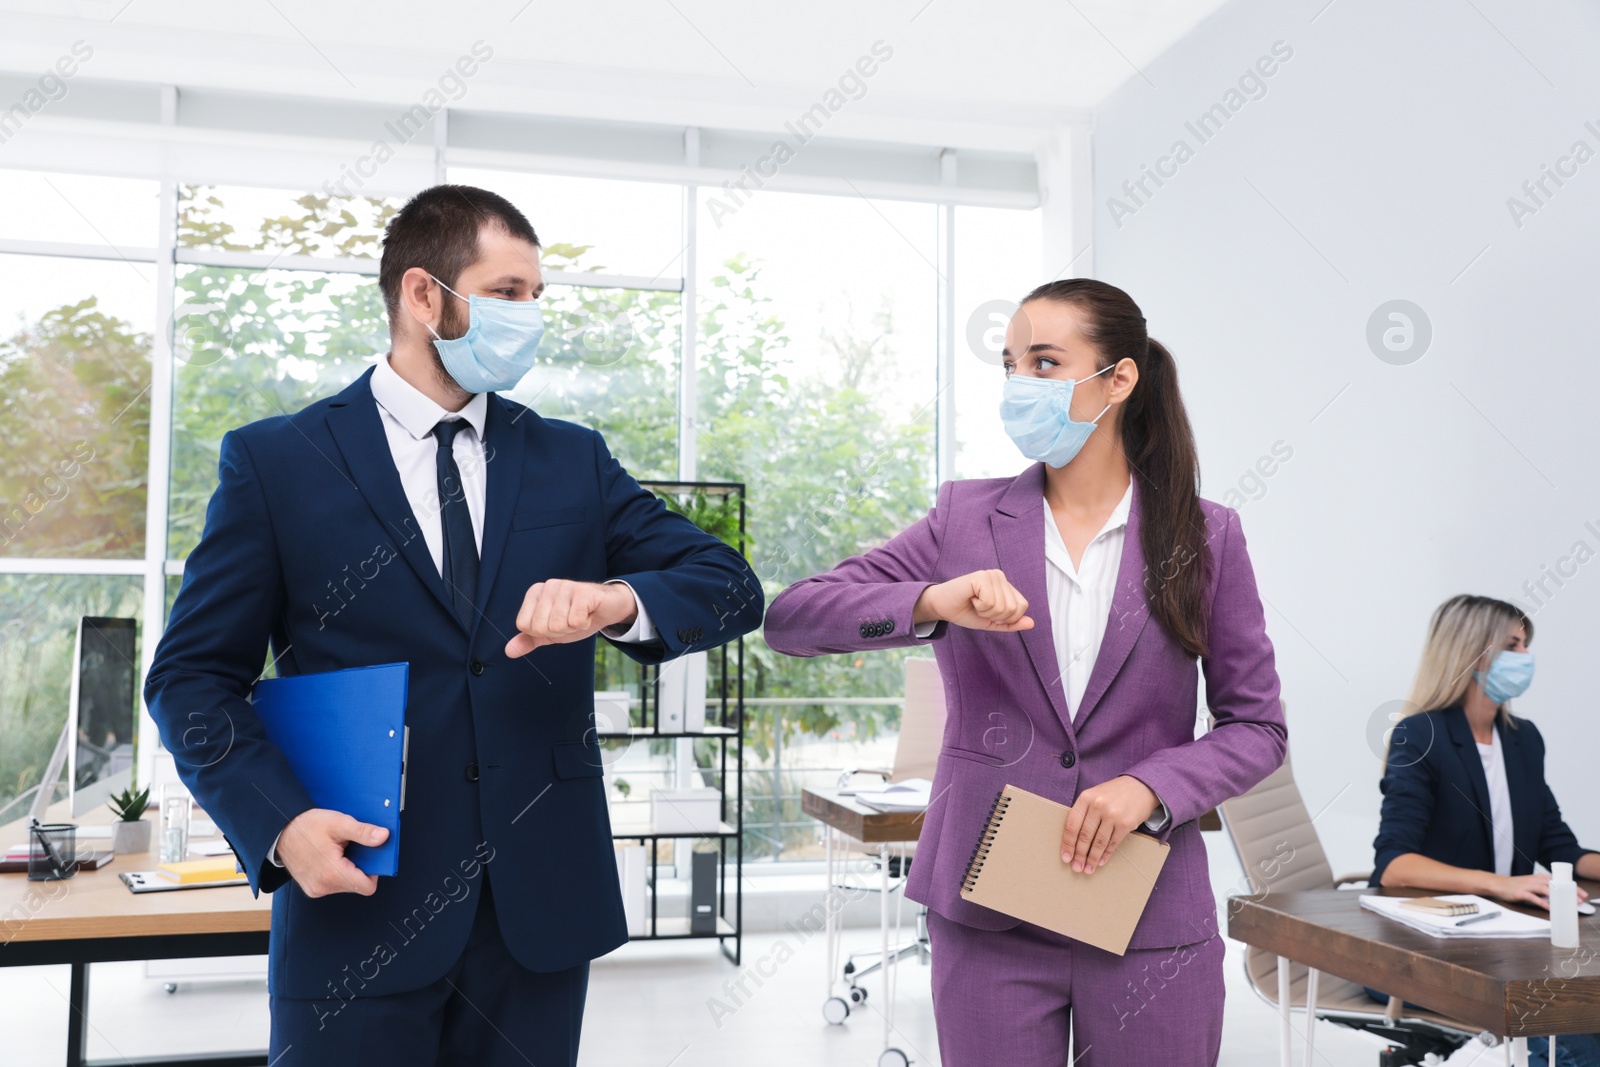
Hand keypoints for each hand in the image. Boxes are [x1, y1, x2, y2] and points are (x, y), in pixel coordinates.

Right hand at [276, 808, 388, 897]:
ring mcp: (316, 889)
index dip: (374, 871)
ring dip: (348, 869)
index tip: (370, 856)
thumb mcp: (338, 823)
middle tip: (351, 848)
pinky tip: (329, 857)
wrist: (280, 830)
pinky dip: (336, 872)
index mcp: (332, 874)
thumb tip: (383, 837)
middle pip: (357, 885)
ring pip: (346, 885)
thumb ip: (363, 832)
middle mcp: (323, 887)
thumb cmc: (306, 826)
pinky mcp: (312, 888)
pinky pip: (333, 884)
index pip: (367, 887)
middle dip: (360, 867)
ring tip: (338, 851)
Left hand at [504, 579, 635, 657]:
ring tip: (580, 616)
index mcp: (535, 593)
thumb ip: (529, 639)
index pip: (525, 626)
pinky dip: (585, 623)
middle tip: (571, 620)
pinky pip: (576, 620)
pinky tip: (589, 614)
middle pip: (540, 627)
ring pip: (558, 625)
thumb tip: (508, 651)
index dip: (543, 632)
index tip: (557, 623)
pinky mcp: (583, 592)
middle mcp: (548, 586)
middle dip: (559, 631)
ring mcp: (565, 586)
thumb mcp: (550, 632)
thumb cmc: (578, 617)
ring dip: (573, 628)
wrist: (608, 608)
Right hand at [913, 569, 1033, 632]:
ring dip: (985, 612)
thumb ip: (1011, 623)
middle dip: (995, 616)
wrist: (942, 607)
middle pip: (1013, 609)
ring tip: (974, 602)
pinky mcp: (980, 576)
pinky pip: (990, 602)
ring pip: (1002, 606)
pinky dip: (979, 606)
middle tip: (979, 607)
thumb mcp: (992, 621)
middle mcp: (1000, 576)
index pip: (1022, 607)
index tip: (988, 612)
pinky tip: (970, 598)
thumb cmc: (965, 611)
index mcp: (1005, 585)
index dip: (1005, 618)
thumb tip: (1031, 623)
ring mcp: (991, 574)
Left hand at [1060, 776, 1159, 873]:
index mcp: (1085, 798)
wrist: (1140, 786)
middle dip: (1079, 855)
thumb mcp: (1094, 795)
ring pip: (1098, 842)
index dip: (1067, 844)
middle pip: (1084, 836)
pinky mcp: (1126, 823)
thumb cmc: (1113, 793)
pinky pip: (1112, 843)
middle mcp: (1098, 805)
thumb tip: (1072, 840)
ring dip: (1092, 859)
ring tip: (1088, 869)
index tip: (1066, 857)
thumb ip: (1083, 812)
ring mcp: (1112, 814)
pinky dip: (1105, 854)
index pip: (1072, 825)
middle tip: (1076, 868)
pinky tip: (1101, 862)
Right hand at [1488, 873, 1590, 907]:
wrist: (1498, 884)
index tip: (1582, 894)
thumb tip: (1558, 897)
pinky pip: (1533, 898)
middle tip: (1579, 899)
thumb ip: (1544, 889)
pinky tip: (1549, 908)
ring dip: (1558, 896)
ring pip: (1546, 889)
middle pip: (1555, 885)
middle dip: (1568, 892)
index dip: (1571, 887)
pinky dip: (1542, 902)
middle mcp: (1534, 880)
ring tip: (1567, 903)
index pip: (1558, 881)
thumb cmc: (1516, 886)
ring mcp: (1527, 886)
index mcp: (1539, 877)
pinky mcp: (1521, 892)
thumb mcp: (1532, 885)